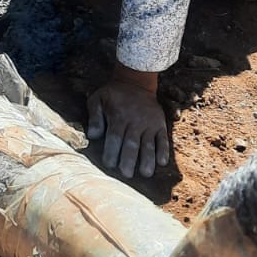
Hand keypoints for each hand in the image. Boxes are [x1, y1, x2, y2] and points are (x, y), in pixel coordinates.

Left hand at [86, 64, 169, 179]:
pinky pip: (163, 139)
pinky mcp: (160, 124)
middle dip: (129, 159)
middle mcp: (134, 122)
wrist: (136, 82)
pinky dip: (163, 150)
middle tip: (127, 174)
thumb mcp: (98, 99)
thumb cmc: (113, 94)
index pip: (114, 137)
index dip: (112, 151)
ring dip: (148, 159)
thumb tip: (92, 136)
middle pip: (131, 143)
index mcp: (118, 117)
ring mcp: (149, 124)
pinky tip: (162, 162)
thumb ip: (94, 117)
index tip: (109, 165)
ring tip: (146, 173)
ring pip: (148, 144)